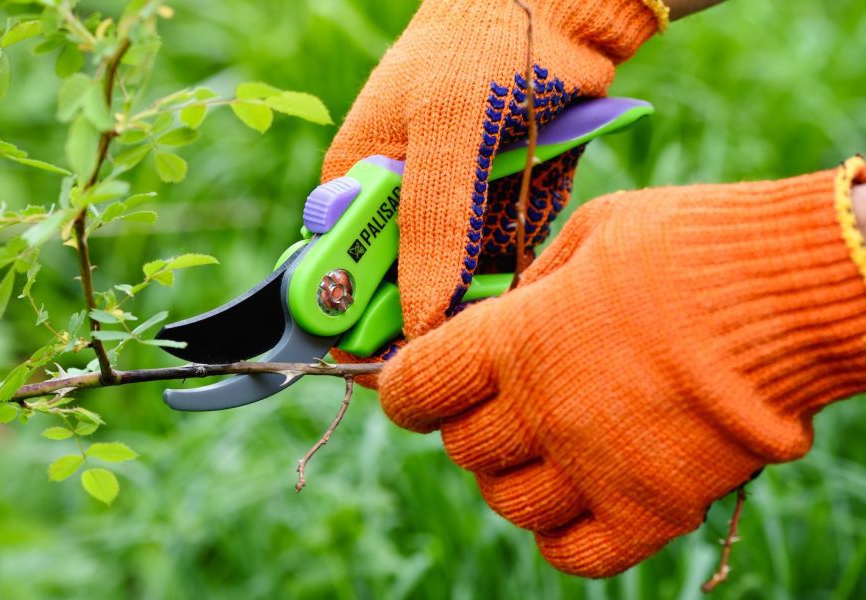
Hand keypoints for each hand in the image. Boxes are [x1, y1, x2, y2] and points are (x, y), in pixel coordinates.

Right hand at [322, 0, 665, 339]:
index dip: (368, 319)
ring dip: (492, 273)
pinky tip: (533, 201)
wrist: (557, 8)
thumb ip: (429, 228)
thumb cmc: (481, 49)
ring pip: (460, 284)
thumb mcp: (447, 135)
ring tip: (513, 209)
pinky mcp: (497, 210)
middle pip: (406, 291)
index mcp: (356, 183)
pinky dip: (524, 248)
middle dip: (443, 297)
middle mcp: (397, 204)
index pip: (343, 275)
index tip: (408, 344)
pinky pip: (505, 259)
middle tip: (478, 281)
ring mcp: (449, 209)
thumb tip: (415, 320)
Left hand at [378, 159, 865, 576]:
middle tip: (499, 403)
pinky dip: (562, 534)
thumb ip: (531, 284)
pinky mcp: (652, 509)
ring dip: (513, 478)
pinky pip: (574, 553)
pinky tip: (578, 496)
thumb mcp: (591, 233)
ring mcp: (596, 468)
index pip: (415, 389)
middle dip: (470, 425)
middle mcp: (542, 411)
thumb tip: (496, 313)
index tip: (416, 385)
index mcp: (515, 340)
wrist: (796, 291)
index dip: (407, 389)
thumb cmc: (692, 245)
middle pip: (463, 450)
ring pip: (509, 504)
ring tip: (543, 448)